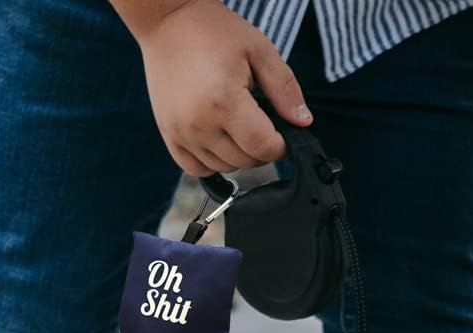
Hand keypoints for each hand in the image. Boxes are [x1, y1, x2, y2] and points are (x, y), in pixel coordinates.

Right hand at [134, 0, 311, 175]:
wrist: (168, 23)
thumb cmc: (215, 32)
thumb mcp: (259, 50)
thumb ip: (284, 88)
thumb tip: (303, 122)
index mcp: (225, 101)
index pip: (263, 146)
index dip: (281, 145)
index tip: (284, 133)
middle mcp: (200, 124)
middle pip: (244, 161)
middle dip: (261, 149)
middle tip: (261, 123)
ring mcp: (181, 134)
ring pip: (223, 167)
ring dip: (238, 155)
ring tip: (238, 126)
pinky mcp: (169, 136)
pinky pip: (197, 169)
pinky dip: (213, 162)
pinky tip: (219, 140)